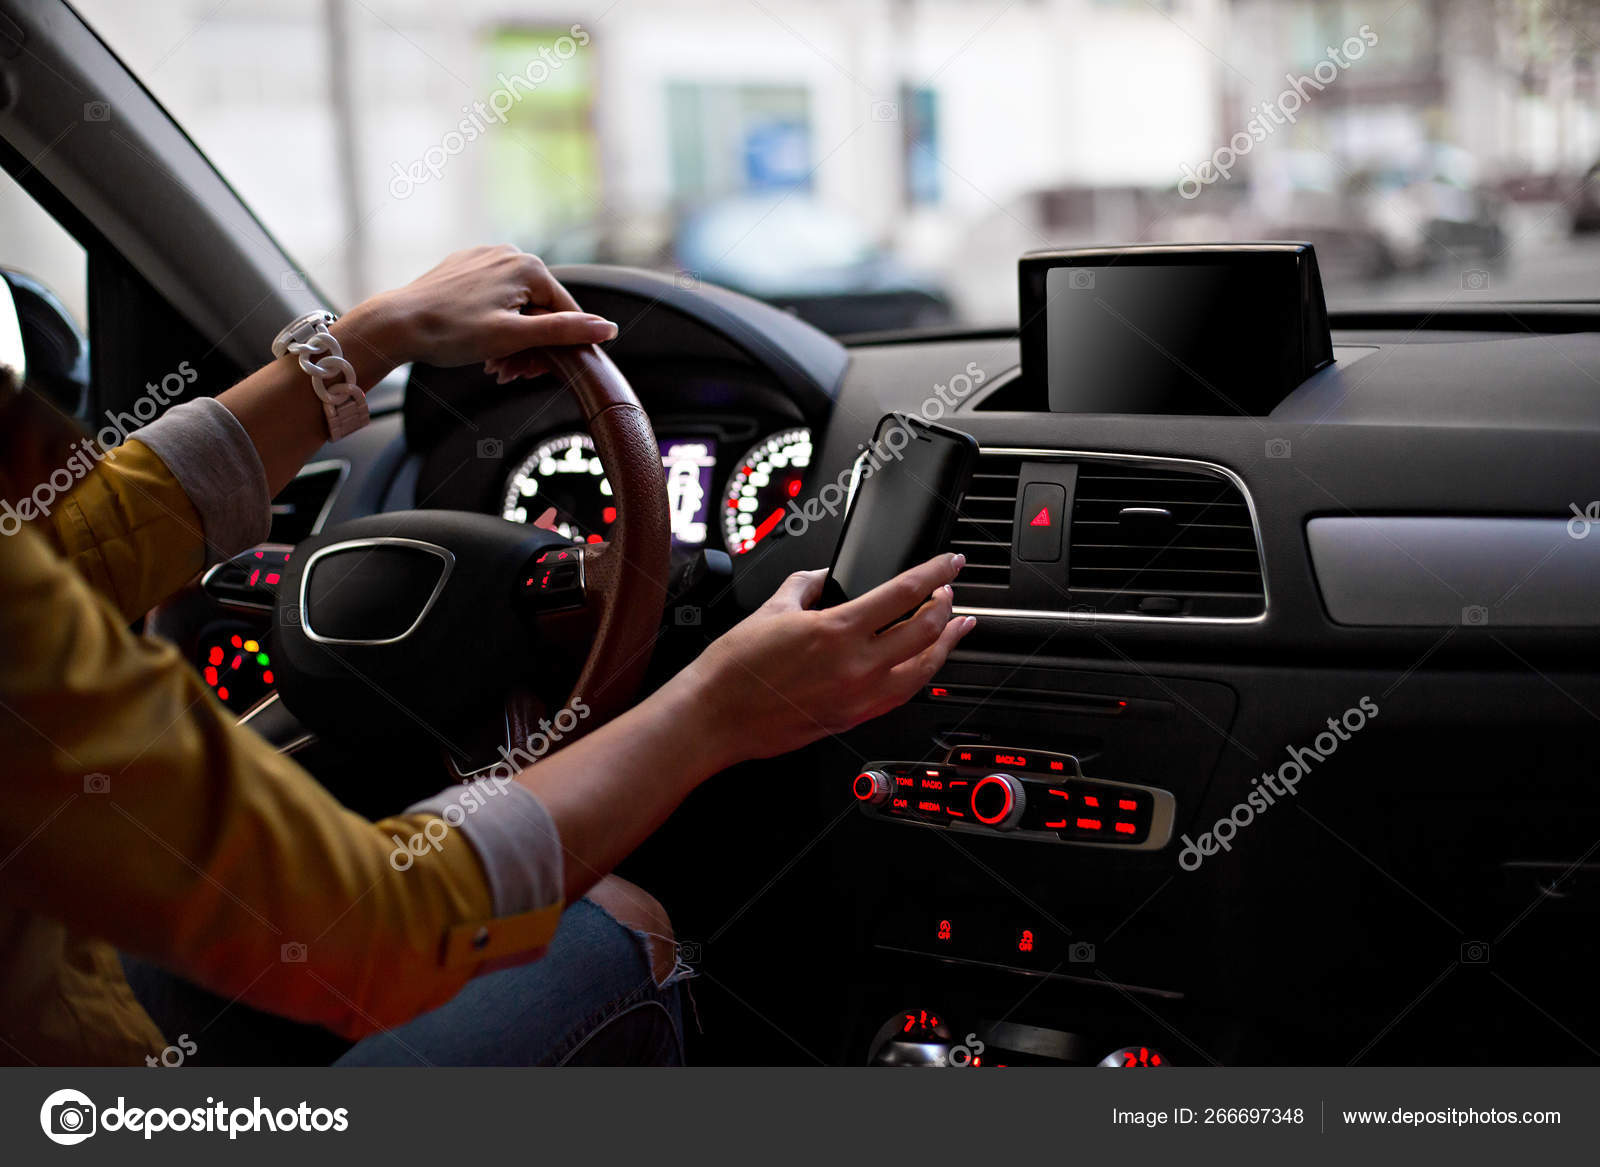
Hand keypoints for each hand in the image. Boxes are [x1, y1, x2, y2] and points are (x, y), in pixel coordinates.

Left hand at [356, 245, 616, 374]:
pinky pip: (494, 298)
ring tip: (495, 365)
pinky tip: (481, 345)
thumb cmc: (451, 332)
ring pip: (517, 306)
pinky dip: (494, 324)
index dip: (559, 347)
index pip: (566, 311)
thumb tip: (606, 329)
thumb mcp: (514, 337)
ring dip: (513, 340)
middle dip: (532, 345)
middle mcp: (509, 255)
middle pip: (541, 308)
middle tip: (511, 374)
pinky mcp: (465, 268)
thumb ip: (563, 331)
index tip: (539, 372)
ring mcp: (485, 258)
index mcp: (528, 267)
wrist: (396, 324)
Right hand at [677, 553, 975, 763]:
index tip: (950, 563)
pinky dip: (920, 676)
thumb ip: (807, 583)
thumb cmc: (736, 668)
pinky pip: (902, 695)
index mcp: (838, 631)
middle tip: (949, 592)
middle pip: (926, 631)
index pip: (906, 593)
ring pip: (924, 669)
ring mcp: (859, 697)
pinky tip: (923, 666)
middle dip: (946, 606)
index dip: (936, 572)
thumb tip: (826, 576)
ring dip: (946, 645)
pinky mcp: (853, 718)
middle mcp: (857, 666)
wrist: (716, 714)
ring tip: (957, 628)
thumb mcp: (772, 607)